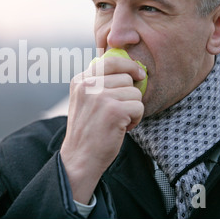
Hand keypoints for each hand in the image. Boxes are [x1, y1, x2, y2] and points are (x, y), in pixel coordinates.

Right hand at [60, 56, 144, 203]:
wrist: (80, 158)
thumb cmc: (87, 131)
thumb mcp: (84, 100)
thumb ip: (98, 82)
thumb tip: (129, 67)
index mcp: (80, 80)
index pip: (110, 60)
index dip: (128, 66)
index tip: (138, 74)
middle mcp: (88, 85)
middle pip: (126, 78)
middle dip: (128, 95)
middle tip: (117, 112)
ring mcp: (100, 97)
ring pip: (135, 93)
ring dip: (132, 108)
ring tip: (118, 121)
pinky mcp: (114, 111)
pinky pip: (139, 106)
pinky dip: (136, 119)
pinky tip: (122, 128)